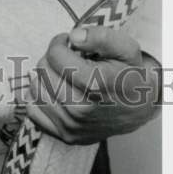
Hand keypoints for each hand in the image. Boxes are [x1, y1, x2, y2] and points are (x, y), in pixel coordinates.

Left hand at [26, 26, 160, 144]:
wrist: (139, 108)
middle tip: (66, 58)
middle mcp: (82, 110)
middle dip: (52, 58)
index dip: (59, 43)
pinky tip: (56, 90)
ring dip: (45, 76)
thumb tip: (74, 37)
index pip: (55, 56)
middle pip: (43, 71)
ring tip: (62, 73)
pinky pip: (34, 111)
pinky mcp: (66, 137)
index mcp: (96, 85)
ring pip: (36, 89)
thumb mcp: (125, 48)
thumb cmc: (129, 75)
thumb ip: (101, 36)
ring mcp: (72, 126)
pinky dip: (40, 97)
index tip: (68, 42)